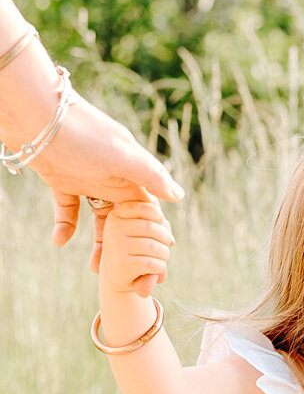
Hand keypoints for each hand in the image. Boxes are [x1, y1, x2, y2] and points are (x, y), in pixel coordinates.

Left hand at [32, 95, 182, 291]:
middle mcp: (113, 178)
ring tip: (95, 268)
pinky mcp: (62, 181)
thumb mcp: (122, 156)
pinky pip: (68, 210)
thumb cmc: (83, 133)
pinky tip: (60, 241)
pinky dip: (65, 227)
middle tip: (127, 277)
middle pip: (126, 223)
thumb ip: (151, 175)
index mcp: (132, 174)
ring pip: (100, 221)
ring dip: (99, 245)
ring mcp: (88, 180)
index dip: (154, 239)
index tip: (156, 265)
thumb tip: (178, 196)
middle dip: (128, 250)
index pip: (149, 213)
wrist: (35, 116)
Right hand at [98, 199, 174, 299]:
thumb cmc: (135, 250)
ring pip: (154, 247)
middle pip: (152, 228)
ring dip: (164, 255)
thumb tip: (170, 239)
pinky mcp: (122, 265)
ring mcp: (116, 246)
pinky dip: (160, 268)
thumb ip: (157, 224)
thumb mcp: (142, 232)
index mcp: (116, 215)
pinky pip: (152, 263)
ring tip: (160, 260)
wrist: (117, 278)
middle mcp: (113, 228)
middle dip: (165, 239)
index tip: (161, 228)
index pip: (146, 207)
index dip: (160, 218)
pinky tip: (154, 271)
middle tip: (164, 249)